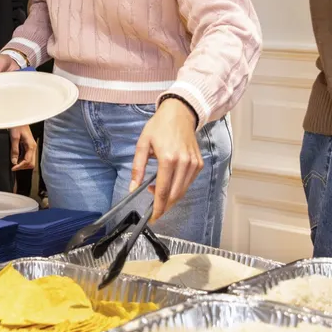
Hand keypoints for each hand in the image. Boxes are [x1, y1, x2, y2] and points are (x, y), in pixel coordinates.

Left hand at [10, 125, 36, 170]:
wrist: (19, 118)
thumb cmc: (17, 126)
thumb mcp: (14, 138)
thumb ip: (15, 150)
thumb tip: (14, 161)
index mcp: (31, 146)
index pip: (27, 161)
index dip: (20, 166)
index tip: (13, 168)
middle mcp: (33, 148)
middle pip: (31, 163)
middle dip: (22, 166)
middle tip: (13, 167)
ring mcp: (31, 147)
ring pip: (30, 161)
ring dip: (22, 164)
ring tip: (14, 163)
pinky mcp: (29, 146)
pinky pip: (27, 156)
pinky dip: (22, 159)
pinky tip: (16, 158)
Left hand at [130, 98, 203, 222]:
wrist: (179, 114)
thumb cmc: (159, 127)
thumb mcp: (142, 144)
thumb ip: (137, 168)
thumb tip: (133, 187)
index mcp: (168, 158)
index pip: (163, 190)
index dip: (158, 207)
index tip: (153, 217)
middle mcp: (184, 163)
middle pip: (174, 194)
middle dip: (163, 205)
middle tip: (153, 208)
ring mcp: (193, 164)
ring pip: (182, 190)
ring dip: (170, 197)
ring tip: (156, 192)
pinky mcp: (198, 164)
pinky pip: (188, 182)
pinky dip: (178, 188)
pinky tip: (168, 183)